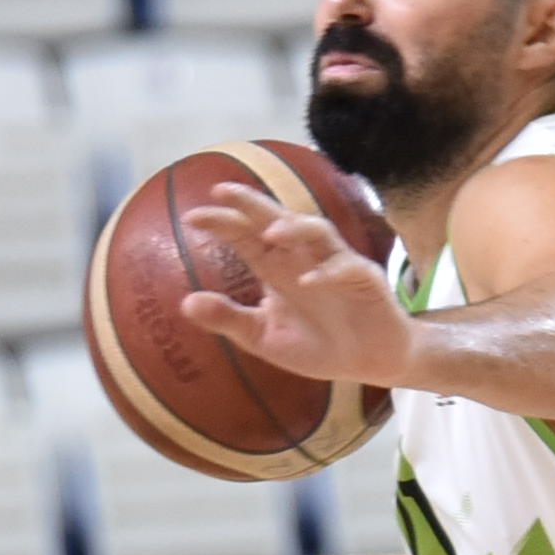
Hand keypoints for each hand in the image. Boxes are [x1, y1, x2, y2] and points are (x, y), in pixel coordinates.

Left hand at [177, 194, 416, 385]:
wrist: (368, 362)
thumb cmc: (317, 344)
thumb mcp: (264, 337)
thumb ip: (229, 319)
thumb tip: (186, 303)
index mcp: (276, 267)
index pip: (246, 235)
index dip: (223, 222)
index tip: (192, 218)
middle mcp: (302, 258)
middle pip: (277, 219)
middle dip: (252, 204)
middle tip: (224, 192)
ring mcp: (335, 265)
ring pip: (316, 232)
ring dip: (295, 228)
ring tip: (271, 232)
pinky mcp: (364, 280)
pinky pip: (346, 268)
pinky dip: (328, 272)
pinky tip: (309, 281)